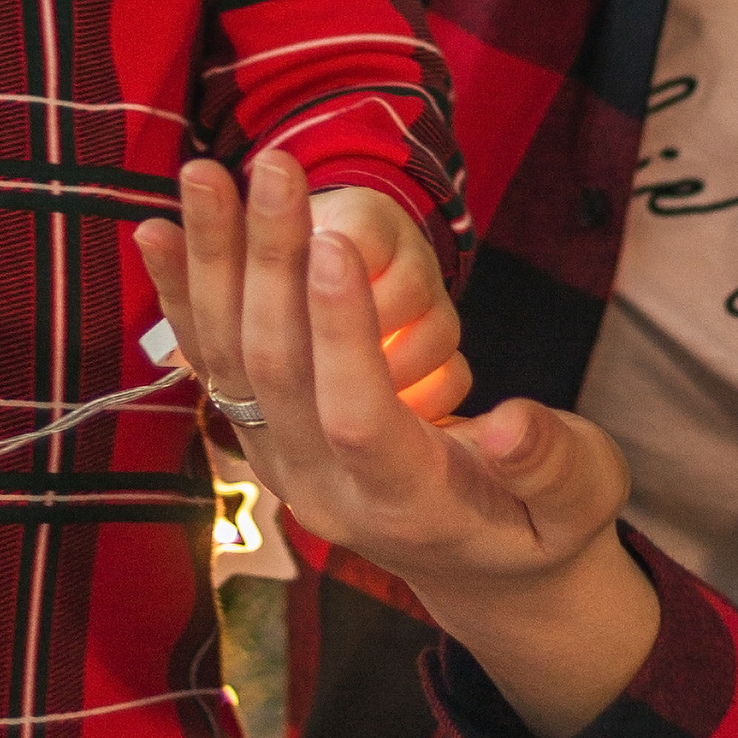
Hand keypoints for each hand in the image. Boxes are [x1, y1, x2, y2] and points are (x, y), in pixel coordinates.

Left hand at [135, 151, 659, 737]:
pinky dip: (182, 297)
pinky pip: (213, 363)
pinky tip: (155, 231)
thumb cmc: (544, 522)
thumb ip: (553, 464)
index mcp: (410, 505)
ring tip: (202, 175)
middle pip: (279, 374)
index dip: (343, 334)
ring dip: (213, 265)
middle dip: (272, 263)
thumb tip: (510, 426)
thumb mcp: (582, 499)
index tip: (338, 242)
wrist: (482, 570)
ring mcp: (283, 467)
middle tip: (273, 167)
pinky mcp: (264, 438)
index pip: (359, 419)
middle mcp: (325, 492)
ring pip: (230, 362)